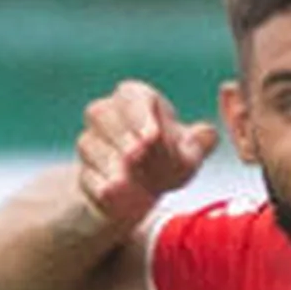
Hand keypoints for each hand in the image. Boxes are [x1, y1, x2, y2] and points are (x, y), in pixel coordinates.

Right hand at [75, 79, 216, 219]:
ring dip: (108, 161)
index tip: (152, 135)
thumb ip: (200, 144)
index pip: (132, 95)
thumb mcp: (188, 155)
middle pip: (102, 113)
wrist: (139, 195)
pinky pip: (85, 175)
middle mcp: (106, 114)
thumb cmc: (166, 163)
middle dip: (122, 135)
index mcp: (136, 99)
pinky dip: (98, 184)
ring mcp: (89, 143)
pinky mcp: (82, 173)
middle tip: (137, 154)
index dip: (140, 114)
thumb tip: (208, 134)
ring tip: (124, 181)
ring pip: (89, 143)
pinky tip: (111, 195)